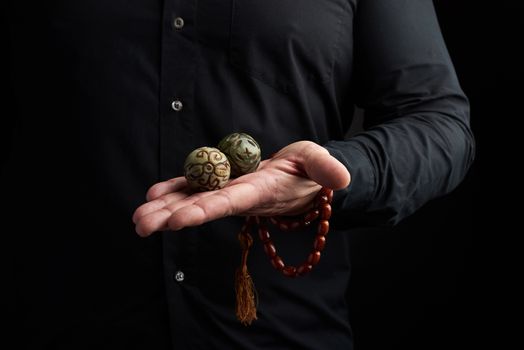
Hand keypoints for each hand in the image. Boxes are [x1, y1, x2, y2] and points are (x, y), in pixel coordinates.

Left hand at [133, 141, 349, 236]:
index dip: (203, 210)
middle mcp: (239, 197)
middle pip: (201, 208)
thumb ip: (326, 167)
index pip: (229, 203)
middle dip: (171, 216)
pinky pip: (197, 187)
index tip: (176, 220)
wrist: (302, 179)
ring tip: (138, 217)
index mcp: (259, 192)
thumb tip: (342, 179)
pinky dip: (176, 190)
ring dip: (165, 208)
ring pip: (193, 200)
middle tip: (140, 225)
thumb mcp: (320, 162)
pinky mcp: (224, 183)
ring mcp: (228, 191)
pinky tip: (155, 194)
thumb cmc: (311, 171)